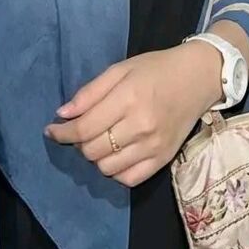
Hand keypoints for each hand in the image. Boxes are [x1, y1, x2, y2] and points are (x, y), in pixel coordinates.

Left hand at [44, 43, 221, 188]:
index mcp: (128, 98)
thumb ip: (90, 92)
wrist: (198, 78)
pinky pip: (129, 179)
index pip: (84, 128)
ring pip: (107, 168)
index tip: (50, 130)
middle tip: (79, 131)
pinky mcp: (164, 160)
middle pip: (93, 151)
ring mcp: (154, 146)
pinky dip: (115, 171)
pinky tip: (115, 155)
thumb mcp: (120, 69)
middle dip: (78, 143)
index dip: (62, 132)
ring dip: (95, 157)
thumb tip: (62, 114)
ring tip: (99, 140)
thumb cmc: (155, 68)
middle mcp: (141, 126)